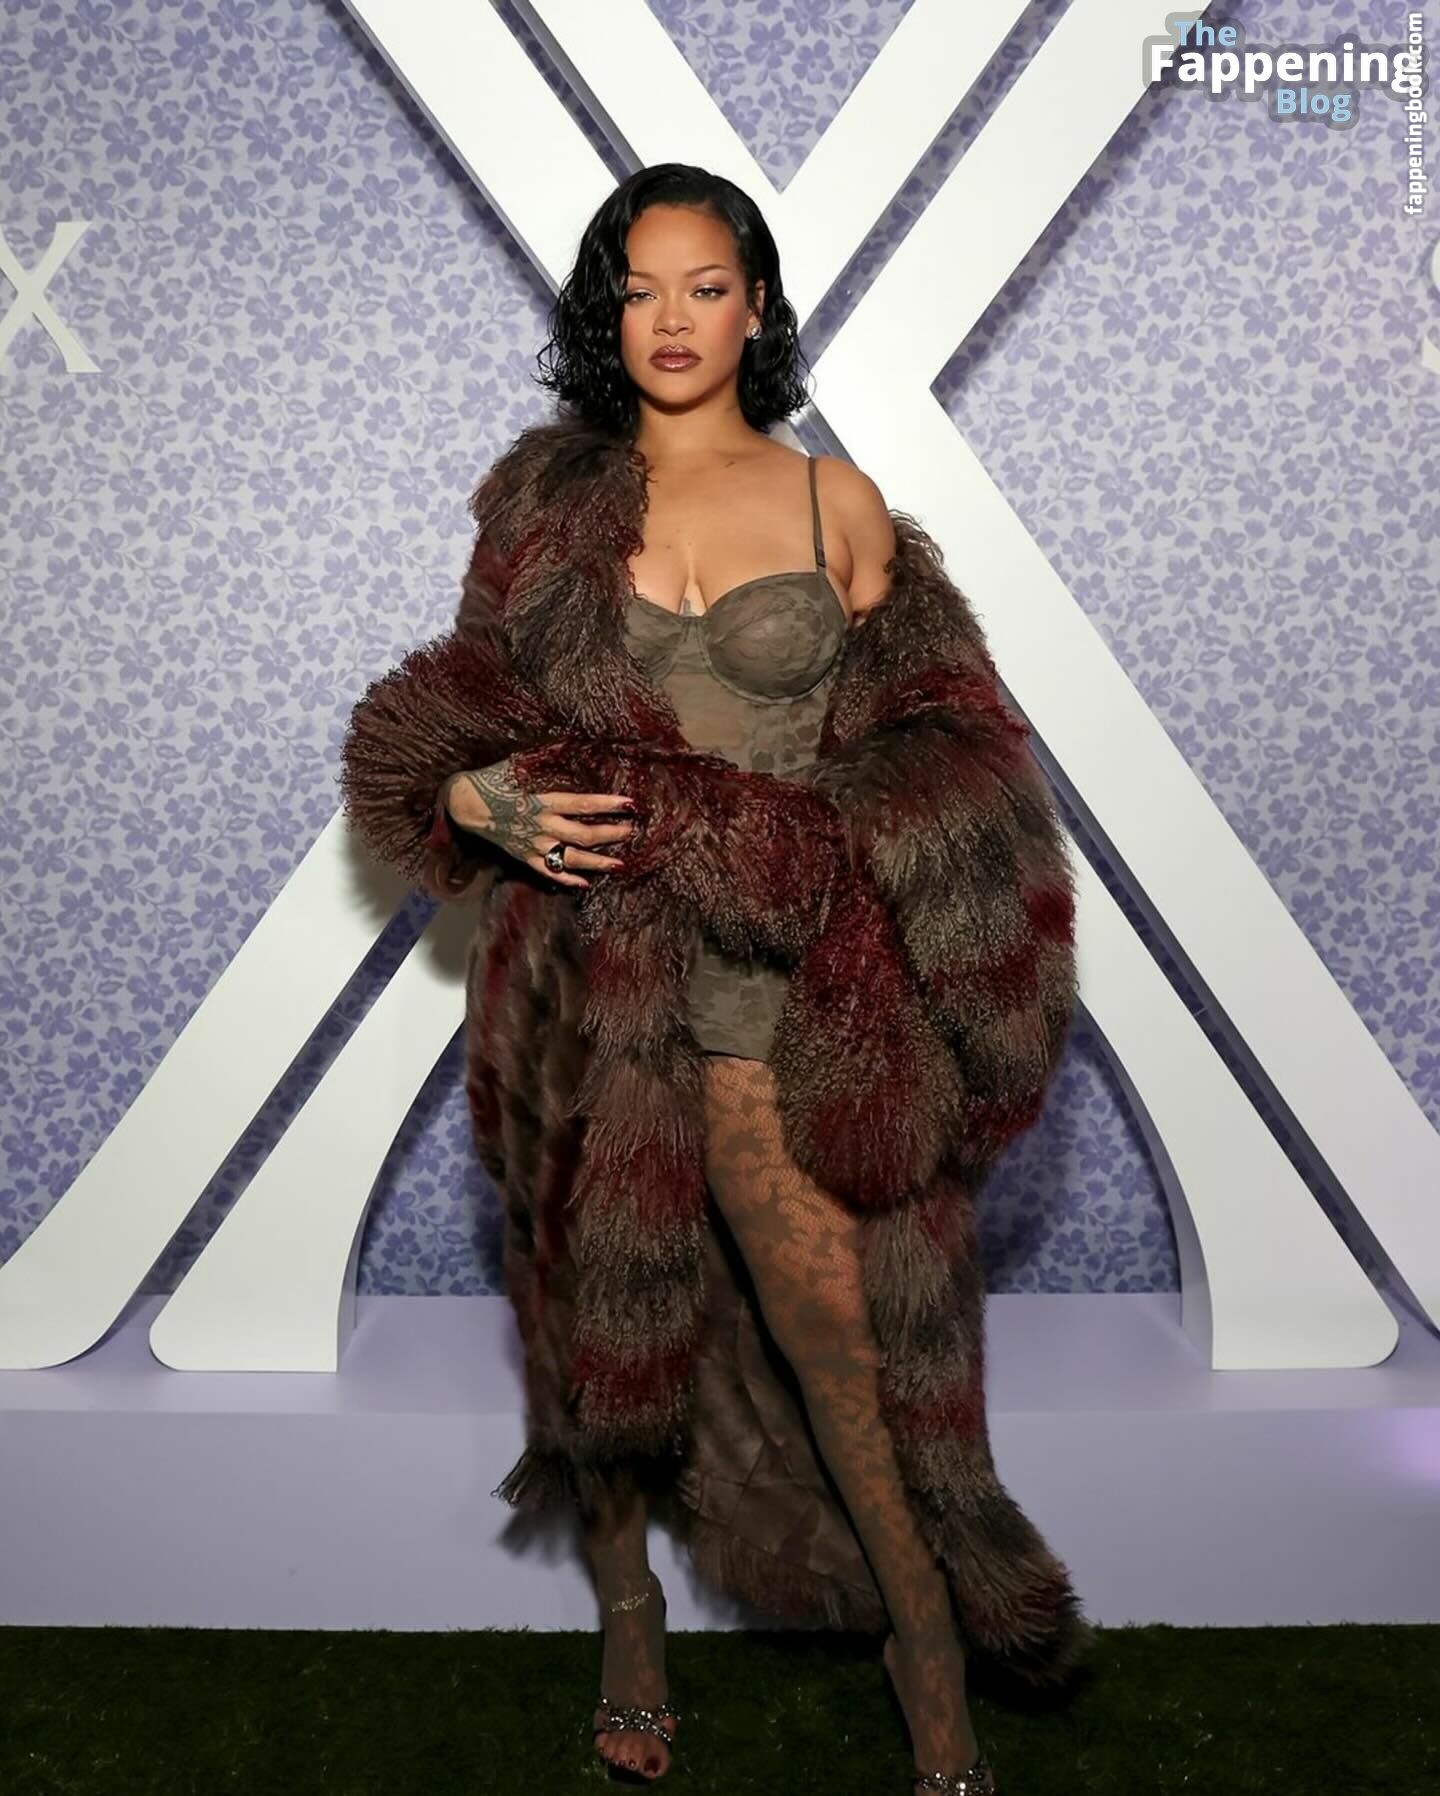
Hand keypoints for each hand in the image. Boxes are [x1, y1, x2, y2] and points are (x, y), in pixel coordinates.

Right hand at [442, 758, 634, 888]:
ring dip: (597, 862)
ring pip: (571, 858)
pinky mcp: (524, 857)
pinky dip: (567, 879)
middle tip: (631, 832)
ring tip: (619, 864)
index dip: (608, 805)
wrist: (463, 804)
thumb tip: (570, 741)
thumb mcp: (518, 765)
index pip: (583, 804)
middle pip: (583, 835)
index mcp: (542, 801)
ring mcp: (533, 845)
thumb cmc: (492, 781)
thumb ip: (545, 758)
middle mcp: (541, 826)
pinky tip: (585, 883)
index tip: (630, 804)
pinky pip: (549, 873)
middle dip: (610, 834)